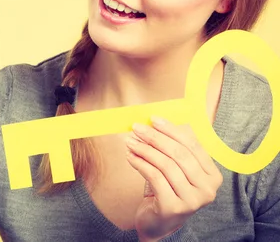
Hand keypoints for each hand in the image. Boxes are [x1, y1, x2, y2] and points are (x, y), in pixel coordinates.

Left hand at [125, 116, 222, 241]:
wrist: (159, 223)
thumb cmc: (167, 190)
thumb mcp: (176, 169)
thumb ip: (174, 148)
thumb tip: (157, 122)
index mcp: (212, 175)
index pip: (192, 145)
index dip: (172, 130)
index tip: (153, 119)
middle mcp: (207, 189)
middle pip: (179, 154)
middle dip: (155, 137)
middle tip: (137, 128)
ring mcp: (192, 200)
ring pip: (166, 165)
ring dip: (144, 150)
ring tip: (130, 142)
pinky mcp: (174, 207)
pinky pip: (155, 177)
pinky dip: (140, 164)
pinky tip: (130, 157)